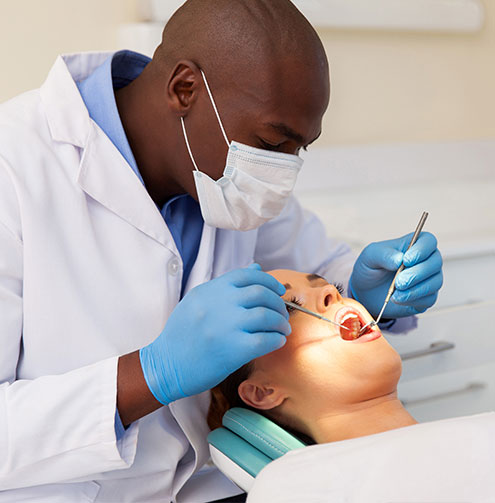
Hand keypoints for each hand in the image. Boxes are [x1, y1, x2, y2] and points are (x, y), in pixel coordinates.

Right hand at [139, 263, 289, 403]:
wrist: (166, 365)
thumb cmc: (183, 334)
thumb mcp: (199, 301)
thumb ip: (227, 285)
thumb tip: (257, 268)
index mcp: (211, 290)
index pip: (248, 275)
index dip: (269, 281)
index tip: (278, 291)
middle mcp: (219, 304)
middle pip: (261, 294)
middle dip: (278, 303)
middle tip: (282, 313)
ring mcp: (227, 326)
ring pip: (267, 316)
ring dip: (281, 322)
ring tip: (282, 328)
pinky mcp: (233, 350)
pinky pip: (266, 340)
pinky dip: (276, 339)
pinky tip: (277, 341)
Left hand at [349, 232, 442, 318]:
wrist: (365, 290)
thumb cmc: (370, 268)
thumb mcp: (370, 256)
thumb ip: (384, 255)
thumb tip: (399, 258)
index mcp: (413, 244)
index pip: (428, 241)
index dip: (421, 250)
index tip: (407, 260)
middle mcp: (425, 260)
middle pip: (435, 263)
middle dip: (417, 274)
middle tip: (399, 281)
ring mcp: (428, 279)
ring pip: (435, 282)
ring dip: (415, 289)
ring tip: (396, 293)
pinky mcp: (426, 296)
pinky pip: (429, 298)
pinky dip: (413, 300)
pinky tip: (399, 298)